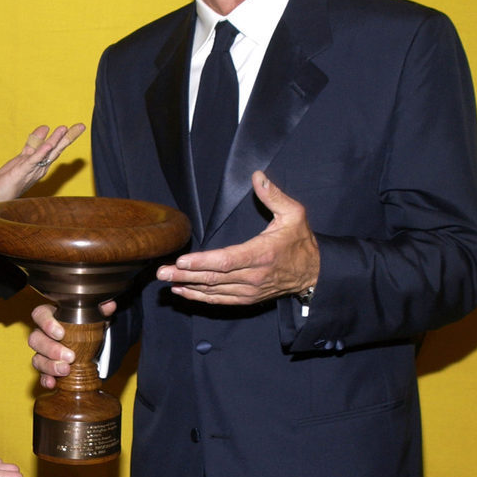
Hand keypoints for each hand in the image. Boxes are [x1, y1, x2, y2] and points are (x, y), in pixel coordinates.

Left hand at [0, 123, 84, 204]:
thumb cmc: (9, 180)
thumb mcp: (22, 157)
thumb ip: (33, 144)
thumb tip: (45, 127)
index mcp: (40, 163)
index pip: (54, 147)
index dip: (65, 136)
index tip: (79, 126)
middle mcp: (39, 167)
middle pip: (55, 149)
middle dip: (68, 137)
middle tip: (81, 126)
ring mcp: (32, 170)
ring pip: (46, 153)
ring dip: (55, 141)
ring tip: (64, 129)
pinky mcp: (22, 172)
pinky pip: (33, 161)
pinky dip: (40, 153)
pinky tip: (48, 145)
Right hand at [28, 300, 114, 389]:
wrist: (90, 344)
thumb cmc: (85, 326)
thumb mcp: (94, 316)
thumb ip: (100, 309)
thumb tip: (109, 304)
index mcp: (50, 316)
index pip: (39, 315)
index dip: (46, 323)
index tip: (60, 333)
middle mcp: (42, 334)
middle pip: (35, 339)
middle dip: (51, 349)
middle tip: (70, 356)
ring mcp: (42, 352)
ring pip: (37, 358)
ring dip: (50, 366)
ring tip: (66, 370)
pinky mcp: (46, 368)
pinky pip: (41, 374)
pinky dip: (45, 379)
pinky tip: (52, 383)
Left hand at [158, 171, 319, 304]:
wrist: (314, 273)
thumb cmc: (301, 242)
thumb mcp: (294, 214)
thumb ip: (273, 196)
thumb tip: (257, 176)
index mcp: (262, 253)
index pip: (227, 260)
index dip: (203, 262)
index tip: (182, 260)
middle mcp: (254, 275)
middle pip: (214, 277)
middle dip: (185, 274)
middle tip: (162, 271)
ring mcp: (250, 290)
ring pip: (214, 290)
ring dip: (188, 285)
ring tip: (166, 279)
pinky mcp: (247, 298)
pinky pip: (220, 300)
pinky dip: (199, 297)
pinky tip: (182, 291)